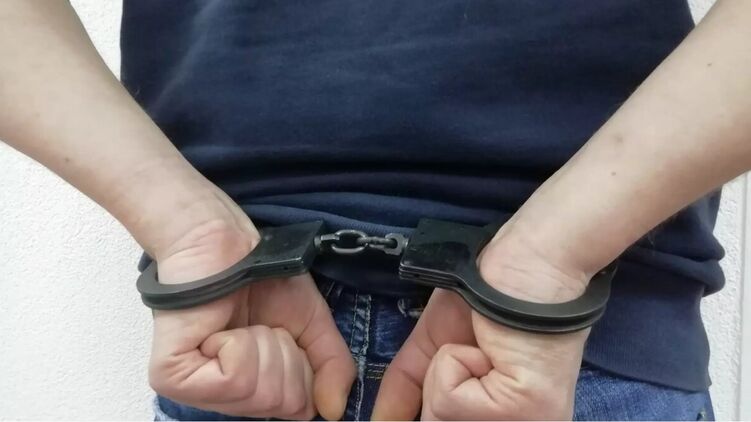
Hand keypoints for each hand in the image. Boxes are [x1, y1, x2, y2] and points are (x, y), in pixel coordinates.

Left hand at [146, 209, 355, 419]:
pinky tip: (218, 328)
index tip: (281, 331)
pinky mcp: (172, 377)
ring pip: (259, 392)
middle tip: (259, 324)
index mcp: (256, 392)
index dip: (302, 366)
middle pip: (282, 403)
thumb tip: (334, 410)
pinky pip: (234, 379)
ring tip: (239, 322)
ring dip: (261, 344)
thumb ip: (333, 367)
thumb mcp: (312, 325)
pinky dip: (238, 344)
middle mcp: (226, 399)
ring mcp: (196, 392)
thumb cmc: (263, 279)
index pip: (300, 408)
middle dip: (283, 354)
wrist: (223, 243)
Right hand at [373, 226, 590, 419]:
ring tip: (484, 345)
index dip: (424, 405)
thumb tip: (378, 421)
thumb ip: (407, 388)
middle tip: (474, 349)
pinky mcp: (522, 409)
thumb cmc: (490, 292)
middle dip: (436, 381)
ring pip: (437, 415)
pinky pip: (447, 398)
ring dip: (446, 367)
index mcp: (507, 419)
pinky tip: (490, 344)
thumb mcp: (437, 347)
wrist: (528, 258)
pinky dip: (454, 359)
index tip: (435, 380)